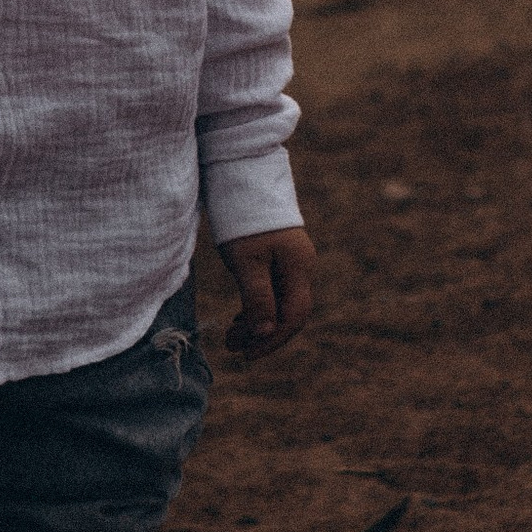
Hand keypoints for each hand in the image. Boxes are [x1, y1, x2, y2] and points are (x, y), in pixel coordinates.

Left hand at [218, 224, 315, 361]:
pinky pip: (273, 290)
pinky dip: (257, 306)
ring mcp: (290, 260)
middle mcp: (300, 265)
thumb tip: (265, 333)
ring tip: (231, 336)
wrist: (242, 176)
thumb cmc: (243, 218)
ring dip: (258, 322)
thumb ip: (257, 298)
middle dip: (263, 334)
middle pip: (289, 312)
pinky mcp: (277, 255)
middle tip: (232, 347)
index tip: (247, 354)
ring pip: (279, 302)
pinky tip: (240, 317)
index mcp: (298, 267)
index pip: (294, 315)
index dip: (272, 339)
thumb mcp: (246, 262)